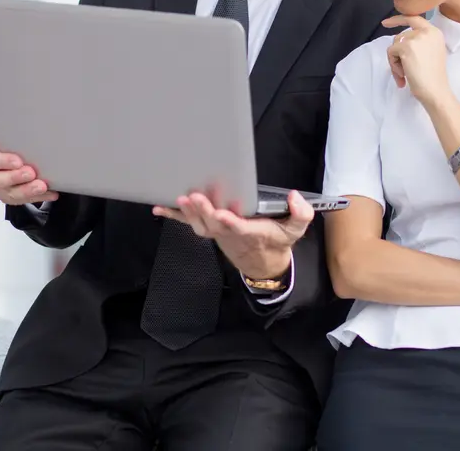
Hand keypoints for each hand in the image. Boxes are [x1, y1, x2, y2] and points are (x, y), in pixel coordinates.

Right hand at [0, 113, 58, 205]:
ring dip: (27, 190)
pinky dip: (39, 197)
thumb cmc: (9, 147)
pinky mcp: (11, 198)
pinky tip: (51, 192)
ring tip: (42, 185)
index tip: (18, 160)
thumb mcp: (4, 136)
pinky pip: (24, 201)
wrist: (16, 161)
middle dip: (14, 177)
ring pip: (10, 194)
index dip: (2, 162)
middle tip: (31, 173)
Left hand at [153, 188, 313, 279]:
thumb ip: (301, 214)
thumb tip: (295, 197)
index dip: (230, 222)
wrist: (263, 263)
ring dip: (189, 213)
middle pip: (214, 225)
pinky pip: (189, 224)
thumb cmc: (278, 240)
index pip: (240, 228)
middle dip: (204, 211)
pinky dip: (173, 216)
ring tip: (180, 198)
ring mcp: (218, 233)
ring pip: (200, 225)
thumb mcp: (296, 230)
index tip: (222, 214)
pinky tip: (158, 208)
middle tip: (194, 197)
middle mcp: (231, 234)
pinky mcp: (210, 229)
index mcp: (253, 232)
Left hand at [382, 14, 450, 106]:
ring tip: (404, 74)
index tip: (385, 23)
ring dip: (395, 60)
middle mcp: (427, 31)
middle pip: (400, 36)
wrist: (435, 90)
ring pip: (394, 45)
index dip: (398, 19)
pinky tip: (403, 74)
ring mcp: (416, 38)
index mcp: (435, 32)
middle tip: (403, 71)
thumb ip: (420, 42)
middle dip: (398, 54)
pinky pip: (391, 52)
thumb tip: (399, 41)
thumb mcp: (431, 52)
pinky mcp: (406, 47)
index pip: (414, 18)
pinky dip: (393, 64)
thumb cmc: (432, 77)